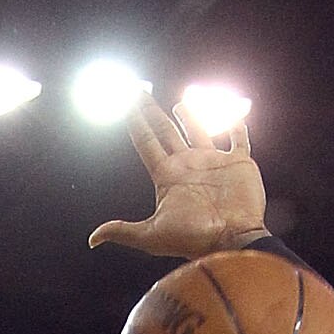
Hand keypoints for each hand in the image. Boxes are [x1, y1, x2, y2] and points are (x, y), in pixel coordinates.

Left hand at [87, 94, 267, 258]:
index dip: (136, 122)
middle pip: (166, 132)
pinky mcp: (240, 163)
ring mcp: (214, 162)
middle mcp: (189, 165)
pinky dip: (237, 126)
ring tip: (179, 104)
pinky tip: (234, 116)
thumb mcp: (152, 236)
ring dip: (190, 118)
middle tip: (141, 93)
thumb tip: (93, 239)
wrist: (232, 240)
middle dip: (153, 112)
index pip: (147, 142)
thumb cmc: (193, 239)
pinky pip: (238, 138)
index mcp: (169, 175)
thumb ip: (124, 231)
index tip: (126, 103)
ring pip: (198, 132)